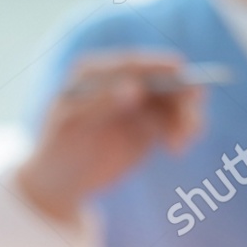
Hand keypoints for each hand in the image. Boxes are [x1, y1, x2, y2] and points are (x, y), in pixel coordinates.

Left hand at [17, 51, 204, 224]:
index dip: (157, 66)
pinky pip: (174, 121)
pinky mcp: (149, 123)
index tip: (179, 71)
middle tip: (188, 118)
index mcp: (95, 72)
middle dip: (179, 96)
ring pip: (172, 101)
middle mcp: (120, 80)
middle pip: (160, 78)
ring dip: (184, 117)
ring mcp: (137, 101)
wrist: (61, 182)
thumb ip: (101, 104)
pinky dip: (181, 131)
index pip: (131, 64)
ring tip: (181, 142)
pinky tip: (177, 148)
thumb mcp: (71, 127)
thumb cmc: (58, 151)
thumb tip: (135, 88)